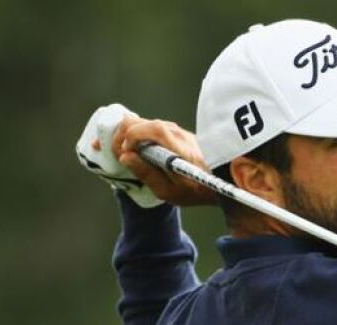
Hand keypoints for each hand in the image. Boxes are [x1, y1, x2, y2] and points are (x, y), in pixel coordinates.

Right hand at [98, 116, 217, 206]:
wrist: (222, 180)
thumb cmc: (196, 189)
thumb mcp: (169, 191)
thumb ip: (146, 173)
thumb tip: (125, 157)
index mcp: (175, 146)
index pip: (148, 129)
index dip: (129, 138)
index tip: (122, 155)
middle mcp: (174, 132)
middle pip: (138, 121)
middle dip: (119, 135)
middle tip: (113, 154)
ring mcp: (174, 129)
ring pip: (141, 123)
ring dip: (125, 135)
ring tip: (117, 152)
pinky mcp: (173, 132)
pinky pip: (148, 128)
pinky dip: (134, 135)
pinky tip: (128, 148)